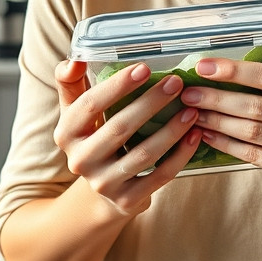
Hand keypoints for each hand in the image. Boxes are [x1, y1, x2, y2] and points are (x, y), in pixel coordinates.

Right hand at [52, 60, 200, 216]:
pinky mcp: (127, 200)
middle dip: (150, 103)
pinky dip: (180, 155)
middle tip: (176, 82)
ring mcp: (103, 183)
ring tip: (192, 109)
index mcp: (66, 134)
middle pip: (118, 128)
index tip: (144, 67)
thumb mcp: (77, 115)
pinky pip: (160, 176)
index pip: (89, 105)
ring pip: (143, 154)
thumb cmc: (95, 140)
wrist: (102, 194)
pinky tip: (195, 135)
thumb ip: (71, 84)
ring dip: (171, 130)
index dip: (117, 86)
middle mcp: (80, 161)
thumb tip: (74, 60)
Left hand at [182, 31, 261, 187]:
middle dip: (217, 98)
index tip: (204, 66)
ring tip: (192, 112)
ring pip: (250, 131)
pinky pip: (251, 154)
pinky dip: (225, 144)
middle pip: (255, 106)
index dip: (234, 71)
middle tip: (189, 93)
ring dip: (216, 121)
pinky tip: (207, 134)